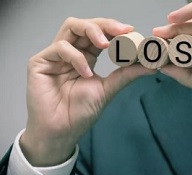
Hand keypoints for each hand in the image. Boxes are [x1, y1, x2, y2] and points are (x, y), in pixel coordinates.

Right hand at [21, 18, 154, 165]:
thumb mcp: (108, 89)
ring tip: (105, 45)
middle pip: (85, 25)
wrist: (62, 131)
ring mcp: (55, 56)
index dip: (113, 29)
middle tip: (122, 31)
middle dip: (105, 25)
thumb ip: (126, 75)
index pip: (98, 35)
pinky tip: (86, 73)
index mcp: (85, 57)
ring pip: (71, 27)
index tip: (131, 31)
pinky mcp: (40, 62)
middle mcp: (70, 53)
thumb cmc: (80, 112)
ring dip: (91, 31)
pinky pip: (60, 48)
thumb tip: (151, 66)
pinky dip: (76, 57)